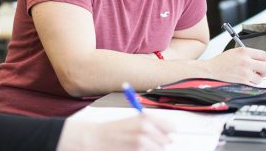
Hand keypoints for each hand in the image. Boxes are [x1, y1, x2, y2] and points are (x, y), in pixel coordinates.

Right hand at [57, 113, 174, 150]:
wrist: (94, 140)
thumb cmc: (111, 130)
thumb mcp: (133, 120)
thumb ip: (152, 124)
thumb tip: (170, 132)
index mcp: (145, 119)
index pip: (171, 127)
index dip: (167, 131)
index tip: (164, 133)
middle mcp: (146, 131)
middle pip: (166, 141)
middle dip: (158, 142)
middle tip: (142, 142)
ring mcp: (142, 145)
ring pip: (159, 150)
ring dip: (151, 150)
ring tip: (136, 148)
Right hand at [206, 47, 265, 84]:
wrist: (209, 71)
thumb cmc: (219, 63)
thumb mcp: (233, 52)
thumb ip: (246, 55)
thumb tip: (258, 61)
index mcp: (243, 51)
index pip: (263, 55)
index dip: (264, 60)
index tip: (261, 63)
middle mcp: (246, 61)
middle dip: (263, 71)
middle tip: (259, 72)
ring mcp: (245, 73)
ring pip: (260, 79)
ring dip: (255, 79)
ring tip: (246, 77)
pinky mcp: (243, 83)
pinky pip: (254, 86)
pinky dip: (250, 85)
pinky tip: (243, 82)